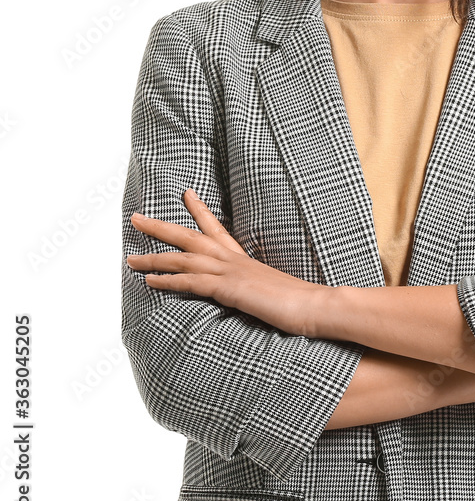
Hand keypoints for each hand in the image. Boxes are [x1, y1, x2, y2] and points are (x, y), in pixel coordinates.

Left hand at [126, 189, 326, 335]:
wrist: (317, 307)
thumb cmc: (303, 304)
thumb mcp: (275, 291)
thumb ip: (259, 288)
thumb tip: (255, 293)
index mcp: (246, 260)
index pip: (217, 229)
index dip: (199, 211)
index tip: (186, 193)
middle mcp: (235, 261)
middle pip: (191, 236)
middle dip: (161, 227)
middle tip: (136, 217)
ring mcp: (232, 272)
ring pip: (184, 258)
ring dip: (154, 256)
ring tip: (130, 256)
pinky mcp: (230, 289)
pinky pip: (191, 281)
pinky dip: (167, 280)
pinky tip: (149, 280)